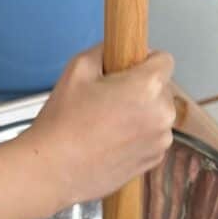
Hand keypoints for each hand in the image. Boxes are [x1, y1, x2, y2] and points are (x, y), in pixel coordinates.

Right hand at [19, 45, 175, 212]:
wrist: (53, 170)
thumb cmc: (63, 122)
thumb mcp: (77, 68)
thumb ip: (104, 50)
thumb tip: (115, 49)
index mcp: (148, 87)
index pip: (164, 59)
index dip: (144, 59)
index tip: (127, 67)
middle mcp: (162, 114)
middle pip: (161, 87)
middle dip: (140, 88)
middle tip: (107, 98)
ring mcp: (161, 141)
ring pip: (156, 113)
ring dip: (140, 113)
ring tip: (106, 122)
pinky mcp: (153, 161)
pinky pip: (152, 137)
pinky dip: (138, 135)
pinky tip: (110, 140)